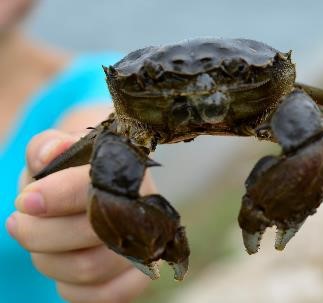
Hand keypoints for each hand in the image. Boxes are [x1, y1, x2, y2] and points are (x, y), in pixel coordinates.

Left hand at [6, 129, 150, 302]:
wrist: (99, 188)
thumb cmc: (73, 169)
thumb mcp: (58, 148)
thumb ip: (48, 145)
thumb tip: (50, 153)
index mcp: (128, 171)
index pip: (97, 186)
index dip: (58, 196)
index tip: (26, 201)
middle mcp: (145, 209)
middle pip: (90, 233)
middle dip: (40, 233)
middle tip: (18, 223)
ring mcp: (146, 246)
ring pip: (89, 268)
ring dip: (48, 260)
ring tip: (39, 243)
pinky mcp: (140, 276)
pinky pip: (104, 296)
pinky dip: (70, 287)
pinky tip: (61, 266)